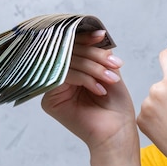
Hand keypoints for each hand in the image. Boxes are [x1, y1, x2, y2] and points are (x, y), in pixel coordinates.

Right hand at [41, 30, 136, 155]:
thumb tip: (92, 32)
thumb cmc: (116, 106)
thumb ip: (98, 53)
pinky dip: (85, 79)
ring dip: (93, 68)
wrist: (117, 133)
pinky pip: (63, 76)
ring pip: (67, 62)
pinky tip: (100, 90)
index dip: (86, 39)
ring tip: (111, 79)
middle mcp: (59, 76)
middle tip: (114, 63)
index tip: (102, 36)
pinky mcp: (49, 100)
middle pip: (69, 52)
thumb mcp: (109, 71)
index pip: (73, 47)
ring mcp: (52, 88)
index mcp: (72, 69)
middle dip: (94, 56)